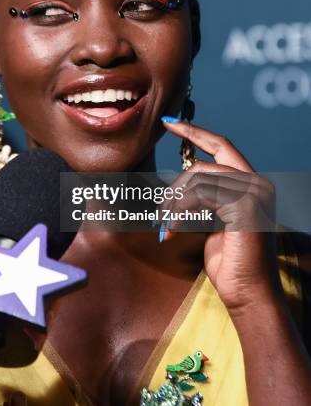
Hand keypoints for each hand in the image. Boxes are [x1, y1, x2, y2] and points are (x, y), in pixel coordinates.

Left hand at [162, 120, 282, 312]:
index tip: (169, 123)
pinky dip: (179, 211)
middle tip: (160, 211)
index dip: (195, 132)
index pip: (221, 145)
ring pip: (198, 179)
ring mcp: (255, 192)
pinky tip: (171, 231)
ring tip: (165, 225)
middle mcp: (258, 182)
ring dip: (173, 203)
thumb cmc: (229, 263)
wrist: (247, 294)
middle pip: (203, 165)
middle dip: (175, 185)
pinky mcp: (246, 205)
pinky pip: (200, 195)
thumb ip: (204, 198)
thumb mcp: (213, 222)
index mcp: (252, 183)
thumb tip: (179, 185)